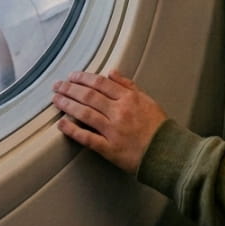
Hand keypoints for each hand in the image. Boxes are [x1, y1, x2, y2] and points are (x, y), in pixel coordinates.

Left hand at [52, 70, 166, 174]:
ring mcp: (113, 130)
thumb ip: (128, 86)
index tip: (73, 76)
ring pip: (85, 113)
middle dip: (70, 89)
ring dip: (68, 104)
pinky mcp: (109, 148)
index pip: (100, 83)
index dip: (83, 78)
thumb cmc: (159, 128)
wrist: (168, 152)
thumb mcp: (147, 100)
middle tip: (58, 85)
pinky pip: (87, 137)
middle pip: (89, 96)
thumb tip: (112, 72)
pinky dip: (72, 130)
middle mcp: (119, 112)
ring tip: (56, 99)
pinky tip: (61, 124)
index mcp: (129, 98)